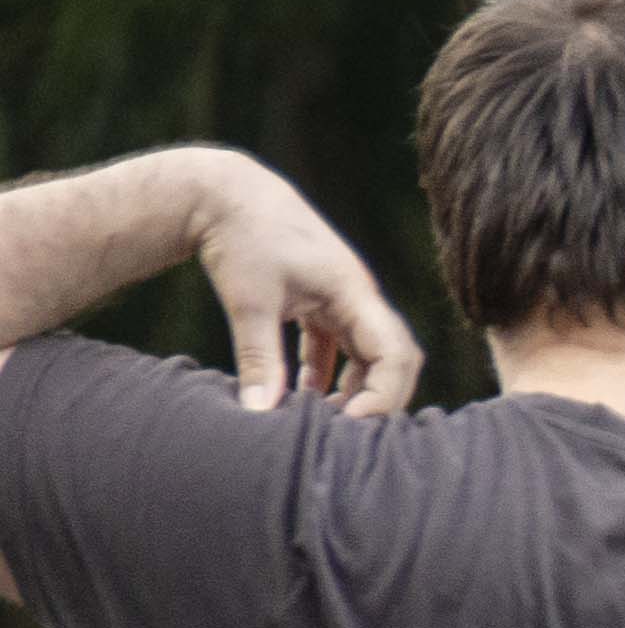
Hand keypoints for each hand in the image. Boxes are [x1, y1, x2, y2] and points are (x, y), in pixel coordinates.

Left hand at [188, 154, 420, 417]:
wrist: (225, 192)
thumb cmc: (241, 238)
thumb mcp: (249, 302)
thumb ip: (259, 359)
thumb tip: (260, 413)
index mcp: (354, 292)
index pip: (397, 354)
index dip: (384, 396)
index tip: (349, 424)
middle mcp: (359, 297)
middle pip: (394, 360)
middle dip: (377, 400)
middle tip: (342, 435)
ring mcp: (343, 298)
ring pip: (368, 356)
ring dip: (353, 390)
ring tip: (319, 420)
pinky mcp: (322, 300)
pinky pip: (340, 346)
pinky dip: (327, 374)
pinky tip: (301, 395)